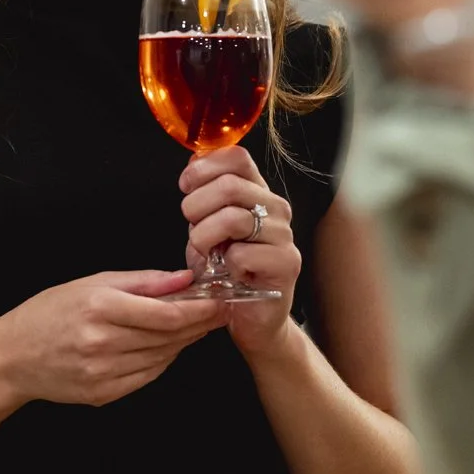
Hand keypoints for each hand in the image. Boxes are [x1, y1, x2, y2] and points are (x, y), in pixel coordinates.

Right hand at [0, 270, 226, 409]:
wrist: (13, 356)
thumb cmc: (49, 312)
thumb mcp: (92, 282)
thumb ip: (142, 282)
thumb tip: (183, 279)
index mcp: (100, 308)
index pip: (167, 315)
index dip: (200, 310)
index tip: (220, 300)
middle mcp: (102, 343)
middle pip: (169, 338)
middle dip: (199, 324)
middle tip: (219, 311)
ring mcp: (103, 373)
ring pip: (163, 358)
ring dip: (184, 342)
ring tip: (196, 326)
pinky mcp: (103, 394)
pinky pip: (148, 376)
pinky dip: (163, 360)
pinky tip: (168, 346)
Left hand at [180, 147, 300, 359]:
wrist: (250, 317)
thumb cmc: (227, 270)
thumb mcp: (207, 225)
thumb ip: (204, 194)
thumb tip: (194, 160)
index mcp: (257, 191)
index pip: (236, 157)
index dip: (203, 167)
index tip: (186, 186)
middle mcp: (275, 208)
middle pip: (229, 185)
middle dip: (195, 207)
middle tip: (192, 229)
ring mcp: (283, 235)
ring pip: (233, 218)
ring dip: (205, 237)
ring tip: (205, 252)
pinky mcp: (286, 264)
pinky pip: (242, 254)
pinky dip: (225, 265)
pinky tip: (229, 273)